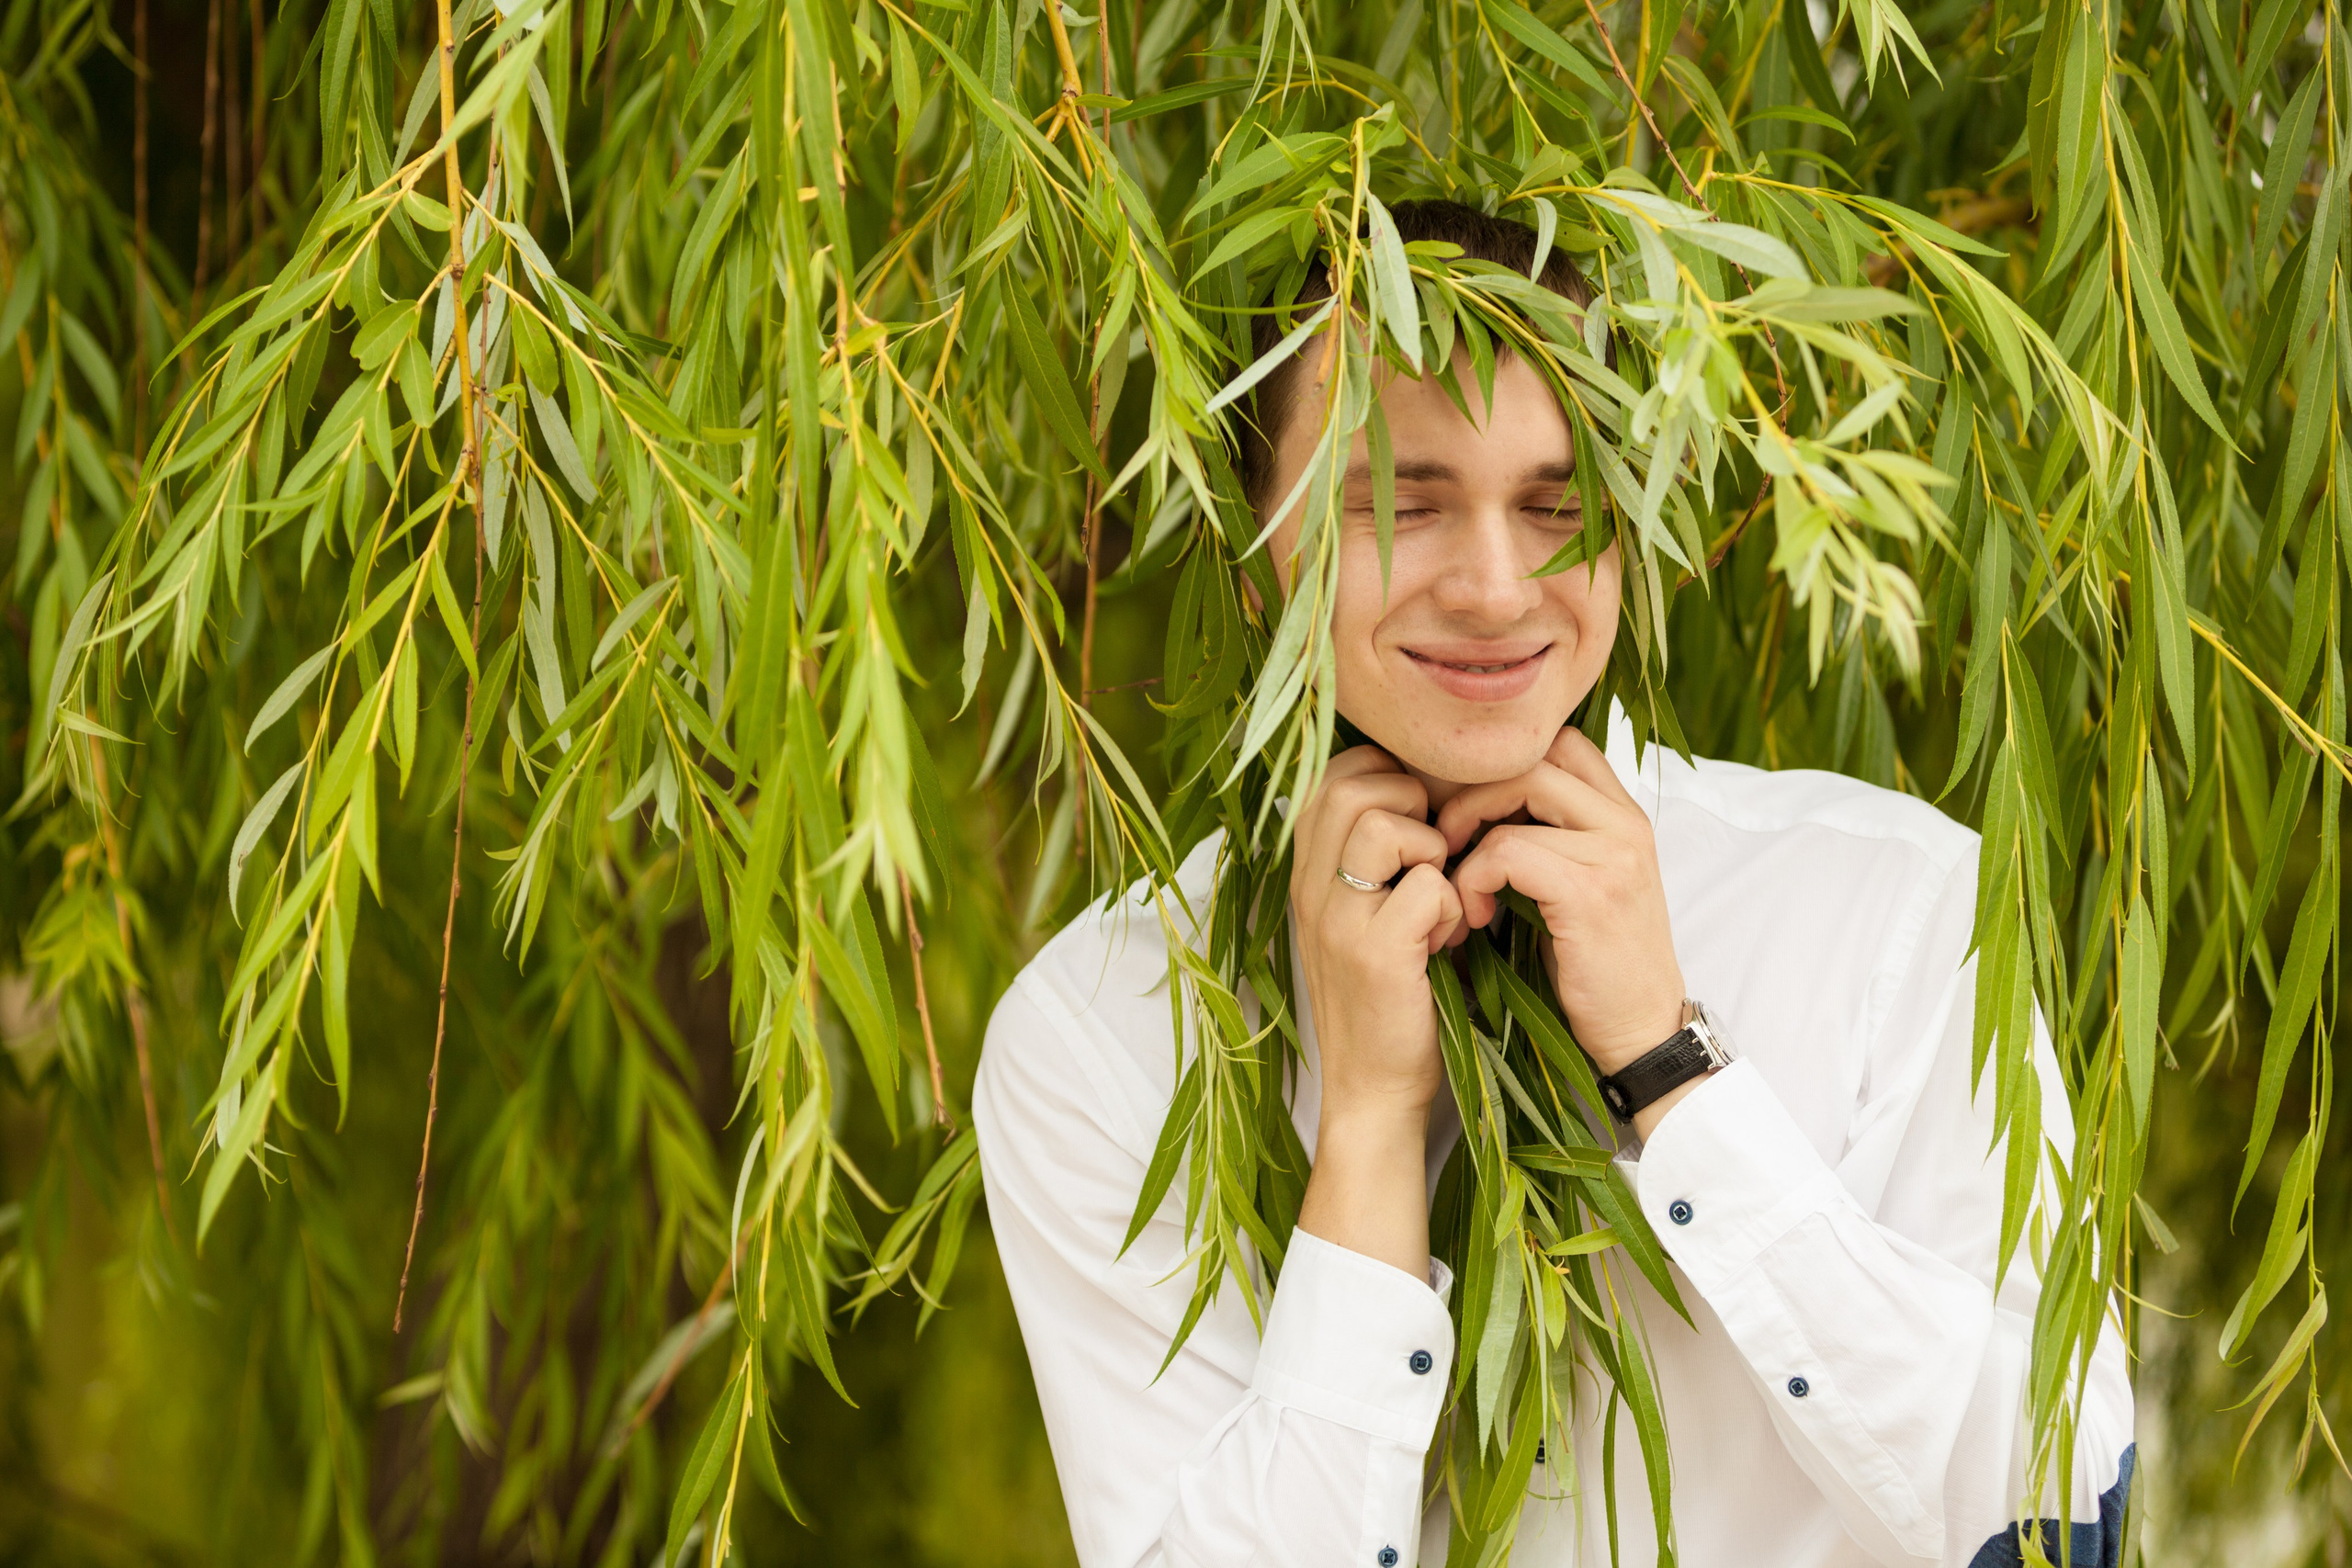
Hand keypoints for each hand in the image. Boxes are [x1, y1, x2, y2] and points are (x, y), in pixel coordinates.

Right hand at [1290, 746, 1462, 1276]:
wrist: (1374, 1091)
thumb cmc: (1388, 999)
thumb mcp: (1365, 919)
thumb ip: (1376, 862)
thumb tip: (1427, 792)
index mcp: (1307, 874)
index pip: (1333, 774)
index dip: (1388, 775)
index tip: (1423, 817)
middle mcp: (1308, 889)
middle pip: (1349, 784)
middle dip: (1411, 800)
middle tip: (1436, 851)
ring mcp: (1334, 920)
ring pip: (1381, 824)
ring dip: (1430, 849)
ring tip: (1440, 896)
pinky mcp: (1372, 953)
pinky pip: (1425, 885)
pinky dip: (1451, 905)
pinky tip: (1450, 941)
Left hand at [1436, 727, 1685, 1080]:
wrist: (1640, 1033)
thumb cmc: (1597, 966)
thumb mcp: (1580, 885)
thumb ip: (1548, 838)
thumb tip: (1473, 805)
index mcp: (1623, 815)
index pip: (1559, 742)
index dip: (1500, 766)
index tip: (1467, 812)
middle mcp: (1626, 823)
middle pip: (1533, 756)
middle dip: (1473, 791)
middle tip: (1445, 839)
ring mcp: (1615, 853)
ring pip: (1517, 793)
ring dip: (1469, 835)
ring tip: (1458, 884)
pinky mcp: (1591, 892)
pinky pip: (1509, 851)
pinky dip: (1475, 877)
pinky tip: (1474, 913)